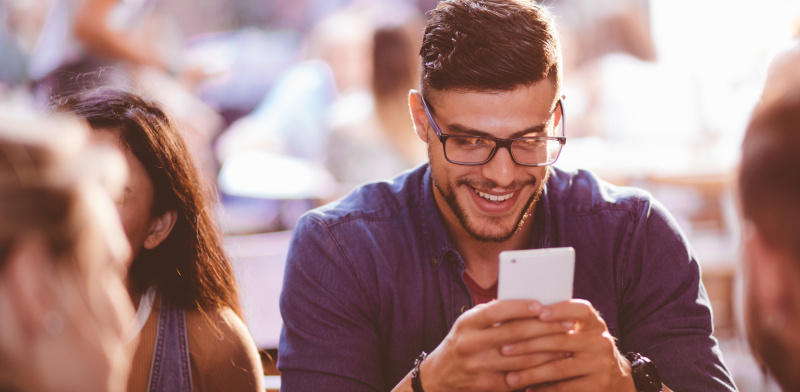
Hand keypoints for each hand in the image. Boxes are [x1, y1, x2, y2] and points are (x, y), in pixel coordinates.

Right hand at [419, 300, 572, 391]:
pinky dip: (539, 369)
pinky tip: (554, 363)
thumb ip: (493, 313)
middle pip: (515, 333)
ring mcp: (479, 367)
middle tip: (567, 323)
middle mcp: (471, 344)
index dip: (520, 307)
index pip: (496, 311)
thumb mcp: (469, 324)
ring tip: (567, 342)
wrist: (439, 377)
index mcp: (467, 323)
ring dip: (549, 350)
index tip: (542, 304)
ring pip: (522, 357)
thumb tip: (529, 303)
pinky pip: (520, 376)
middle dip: (545, 327)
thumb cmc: (462, 343)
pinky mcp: (488, 385)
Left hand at [500, 299, 636, 391]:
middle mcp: (601, 342)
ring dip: (530, 373)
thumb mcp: (579, 334)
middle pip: (560, 340)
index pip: (580, 310)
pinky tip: (528, 389)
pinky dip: (543, 389)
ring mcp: (601, 365)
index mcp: (594, 324)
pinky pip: (564, 388)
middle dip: (527, 345)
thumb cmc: (583, 350)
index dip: (560, 309)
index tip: (538, 312)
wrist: (615, 379)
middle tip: (503, 349)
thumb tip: (516, 316)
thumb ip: (557, 325)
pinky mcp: (598, 386)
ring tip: (510, 377)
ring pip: (558, 368)